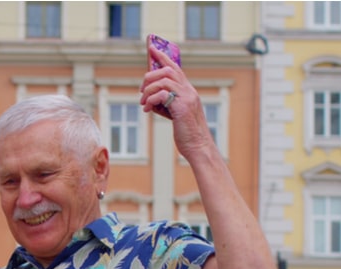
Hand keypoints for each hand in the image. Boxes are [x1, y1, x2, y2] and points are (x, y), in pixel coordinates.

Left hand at [139, 45, 213, 160]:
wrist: (199, 147)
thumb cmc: (186, 133)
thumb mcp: (176, 114)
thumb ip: (167, 102)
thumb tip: (150, 97)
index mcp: (189, 91)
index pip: (175, 67)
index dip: (162, 56)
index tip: (151, 49)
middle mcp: (189, 91)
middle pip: (167, 71)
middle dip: (150, 77)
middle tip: (141, 90)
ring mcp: (187, 98)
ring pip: (163, 81)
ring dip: (148, 90)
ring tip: (143, 103)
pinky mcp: (182, 107)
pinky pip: (161, 95)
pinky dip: (150, 100)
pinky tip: (147, 110)